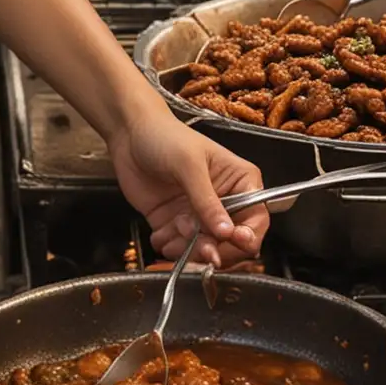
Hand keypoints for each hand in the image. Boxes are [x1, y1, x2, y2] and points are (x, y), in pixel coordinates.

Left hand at [108, 106, 267, 268]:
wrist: (129, 133)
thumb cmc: (165, 136)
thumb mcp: (189, 165)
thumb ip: (206, 201)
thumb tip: (226, 232)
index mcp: (240, 182)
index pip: (256, 219)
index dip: (248, 236)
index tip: (232, 239)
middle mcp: (223, 203)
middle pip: (233, 243)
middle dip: (216, 249)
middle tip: (203, 251)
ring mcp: (198, 216)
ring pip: (205, 249)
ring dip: (189, 250)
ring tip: (172, 233)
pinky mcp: (175, 224)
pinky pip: (178, 248)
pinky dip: (170, 247)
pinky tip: (160, 233)